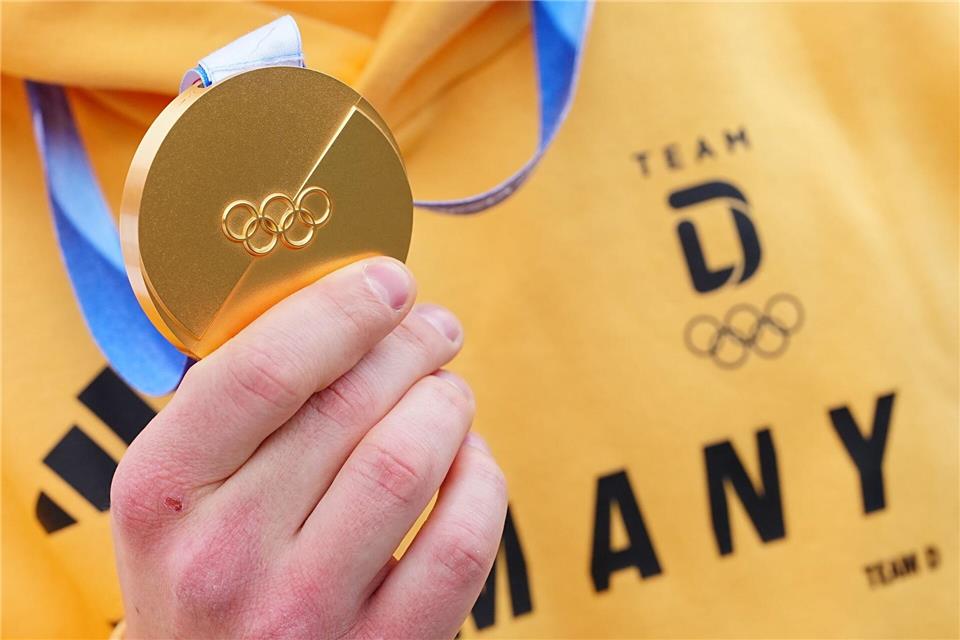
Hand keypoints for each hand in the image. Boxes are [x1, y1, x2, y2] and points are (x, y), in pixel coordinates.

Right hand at [110, 258, 506, 638]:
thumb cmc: (206, 567)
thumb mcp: (179, 488)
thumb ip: (238, 403)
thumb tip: (344, 301)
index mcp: (160, 491)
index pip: (263, 370)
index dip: (342, 308)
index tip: (388, 279)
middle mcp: (222, 556)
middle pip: (349, 405)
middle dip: (411, 344)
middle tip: (435, 327)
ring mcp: (301, 613)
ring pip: (407, 462)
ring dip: (448, 404)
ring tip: (449, 391)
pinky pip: (460, 542)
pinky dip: (482, 480)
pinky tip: (469, 461)